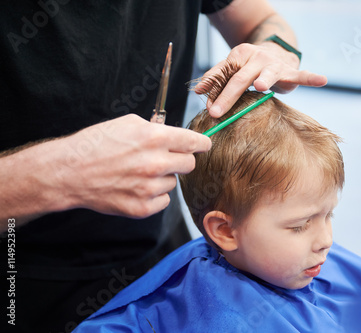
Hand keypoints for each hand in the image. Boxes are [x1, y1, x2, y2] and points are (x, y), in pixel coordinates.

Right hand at [55, 114, 211, 217]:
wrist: (69, 172)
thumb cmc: (96, 145)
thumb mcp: (127, 124)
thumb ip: (156, 129)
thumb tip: (177, 135)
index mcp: (154, 138)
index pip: (195, 142)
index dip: (202, 143)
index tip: (204, 145)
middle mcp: (155, 163)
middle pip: (190, 164)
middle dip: (181, 159)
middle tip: (166, 158)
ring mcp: (149, 187)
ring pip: (174, 182)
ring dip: (163, 177)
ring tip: (139, 173)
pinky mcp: (143, 207)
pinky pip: (164, 200)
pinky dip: (154, 195)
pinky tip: (136, 187)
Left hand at [194, 42, 327, 117]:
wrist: (275, 52)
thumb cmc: (249, 66)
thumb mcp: (231, 68)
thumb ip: (216, 78)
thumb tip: (198, 91)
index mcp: (239, 55)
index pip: (225, 75)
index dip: (216, 92)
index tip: (209, 109)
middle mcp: (256, 57)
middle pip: (240, 78)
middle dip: (228, 96)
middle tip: (217, 112)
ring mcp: (274, 64)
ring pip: (267, 75)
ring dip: (264, 80)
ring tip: (260, 87)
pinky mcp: (290, 71)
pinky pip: (302, 75)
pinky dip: (311, 77)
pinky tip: (322, 80)